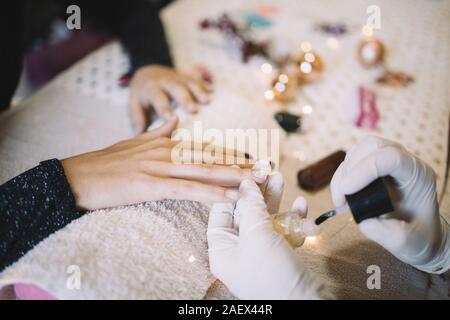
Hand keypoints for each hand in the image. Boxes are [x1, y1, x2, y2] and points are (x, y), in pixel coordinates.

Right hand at [61, 116, 260, 210]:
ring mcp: (159, 166)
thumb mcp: (134, 142)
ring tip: (256, 182)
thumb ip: (158, 131)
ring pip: (203, 170)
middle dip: (240, 164)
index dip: (229, 153)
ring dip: (233, 177)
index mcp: (164, 143)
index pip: (204, 147)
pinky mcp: (150, 184)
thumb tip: (176, 119)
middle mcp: (166, 151)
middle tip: (265, 169)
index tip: (250, 158)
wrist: (76, 176)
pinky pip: (187, 189)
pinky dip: (211, 192)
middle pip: (210, 156)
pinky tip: (230, 197)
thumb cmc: (105, 163)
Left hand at [129, 65, 211, 133]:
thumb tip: (140, 138)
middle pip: (175, 87)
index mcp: (151, 89)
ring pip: (188, 81)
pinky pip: (197, 78)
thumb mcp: (135, 106)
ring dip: (198, 90)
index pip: (157, 98)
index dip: (164, 108)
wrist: (147, 73)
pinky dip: (205, 84)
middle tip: (194, 110)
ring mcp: (177, 77)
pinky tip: (214, 91)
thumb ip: (138, 121)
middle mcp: (164, 81)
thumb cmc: (142, 97)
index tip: (172, 118)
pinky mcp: (186, 76)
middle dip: (185, 98)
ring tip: (207, 101)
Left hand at [207, 174, 332, 298]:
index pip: (220, 211)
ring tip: (280, 178)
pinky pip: (282, 231)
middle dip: (256, 192)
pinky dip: (291, 218)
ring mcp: (259, 254)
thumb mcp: (256, 235)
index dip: (232, 190)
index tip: (244, 171)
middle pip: (244, 213)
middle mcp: (238, 251)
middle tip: (265, 171)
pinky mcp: (279, 256)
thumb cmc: (272, 275)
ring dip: (274, 200)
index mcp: (222, 249)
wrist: (304, 305)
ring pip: (264, 219)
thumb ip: (251, 206)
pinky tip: (301, 206)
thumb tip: (247, 183)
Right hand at [331, 136, 449, 272]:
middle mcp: (405, 162)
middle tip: (341, 197)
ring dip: (344, 172)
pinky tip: (342, 194)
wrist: (419, 235)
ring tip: (341, 198)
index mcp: (418, 175)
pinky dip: (342, 175)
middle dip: (350, 169)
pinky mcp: (375, 166)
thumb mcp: (407, 243)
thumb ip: (386, 233)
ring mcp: (389, 161)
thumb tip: (363, 219)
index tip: (346, 193)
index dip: (363, 170)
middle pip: (372, 146)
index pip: (390, 157)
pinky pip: (353, 159)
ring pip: (360, 150)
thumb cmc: (418, 237)